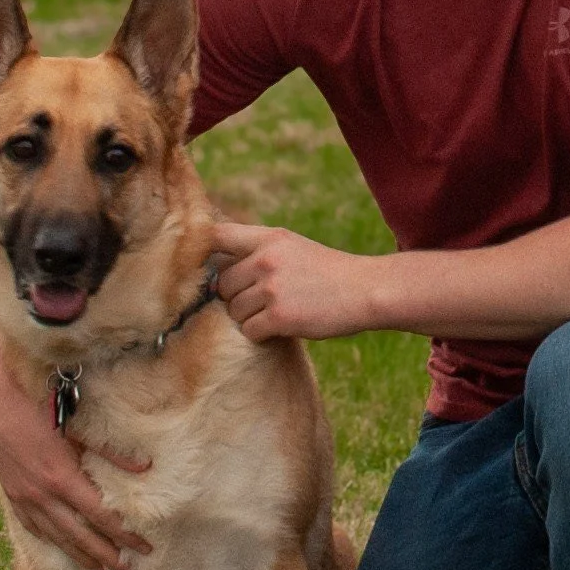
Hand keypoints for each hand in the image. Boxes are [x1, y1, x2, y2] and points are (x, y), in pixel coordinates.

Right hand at [0, 318, 150, 569]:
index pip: (100, 517)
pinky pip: (34, 526)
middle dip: (105, 554)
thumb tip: (145, 467)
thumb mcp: (80, 428)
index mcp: (62, 479)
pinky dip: (51, 540)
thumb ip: (111, 451)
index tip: (143, 547)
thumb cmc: (44, 407)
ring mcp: (24, 497)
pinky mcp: (12, 493)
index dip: (124, 535)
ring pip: (56, 537)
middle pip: (79, 535)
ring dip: (80, 555)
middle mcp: (42, 495)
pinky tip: (62, 548)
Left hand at [212, 221, 380, 342]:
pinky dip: (262, 334)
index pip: (217, 236)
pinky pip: (249, 330)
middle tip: (262, 301)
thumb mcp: (294, 247)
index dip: (205, 252)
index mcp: (269, 238)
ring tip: (278, 313)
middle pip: (223, 284)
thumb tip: (218, 272)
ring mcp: (271, 289)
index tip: (209, 268)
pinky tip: (282, 327)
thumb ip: (259, 251)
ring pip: (235, 311)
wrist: (365, 290)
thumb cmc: (328, 272)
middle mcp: (266, 260)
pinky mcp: (279, 317)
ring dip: (251, 318)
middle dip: (236, 297)